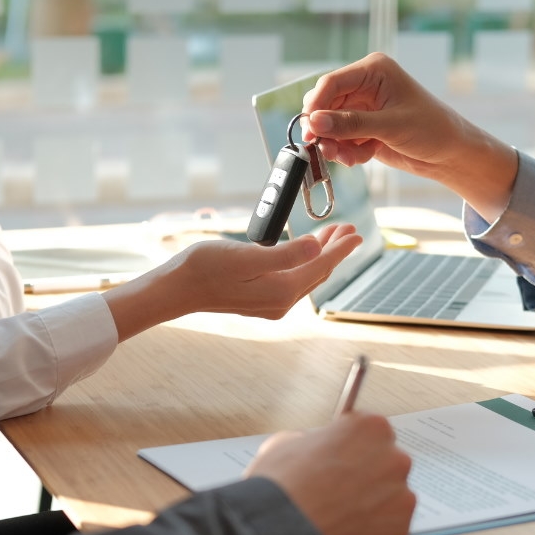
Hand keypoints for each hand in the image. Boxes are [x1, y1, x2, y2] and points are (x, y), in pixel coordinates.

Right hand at [104, 223, 361, 340]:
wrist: (177, 288)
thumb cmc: (206, 268)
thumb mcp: (247, 255)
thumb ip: (285, 254)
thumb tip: (317, 248)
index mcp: (282, 290)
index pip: (321, 266)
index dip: (341, 248)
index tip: (357, 232)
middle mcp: (281, 302)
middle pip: (318, 272)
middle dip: (335, 250)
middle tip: (348, 229)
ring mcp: (271, 304)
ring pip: (306, 276)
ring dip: (320, 255)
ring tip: (331, 237)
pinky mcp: (260, 300)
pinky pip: (293, 280)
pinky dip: (304, 263)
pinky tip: (303, 252)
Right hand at [246, 412, 415, 534]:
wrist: (284, 531)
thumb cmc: (284, 487)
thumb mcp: (287, 443)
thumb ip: (313, 440)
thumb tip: (312, 449)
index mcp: (371, 428)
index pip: (372, 430)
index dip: (353, 445)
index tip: (343, 455)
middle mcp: (394, 459)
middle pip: (386, 463)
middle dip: (366, 474)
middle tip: (338, 488)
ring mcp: (401, 497)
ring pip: (390, 496)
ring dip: (372, 502)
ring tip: (340, 512)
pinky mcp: (400, 531)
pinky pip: (389, 526)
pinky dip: (373, 529)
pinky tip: (347, 528)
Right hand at [301, 53, 517, 220]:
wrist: (451, 154)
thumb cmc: (432, 129)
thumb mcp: (390, 126)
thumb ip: (351, 124)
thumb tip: (315, 122)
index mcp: (373, 70)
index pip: (331, 83)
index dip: (316, 106)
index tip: (309, 129)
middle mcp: (365, 85)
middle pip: (326, 104)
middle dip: (325, 129)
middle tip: (324, 149)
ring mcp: (363, 107)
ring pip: (330, 125)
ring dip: (335, 144)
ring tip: (348, 159)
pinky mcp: (363, 128)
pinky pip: (341, 139)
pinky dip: (346, 151)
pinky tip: (360, 158)